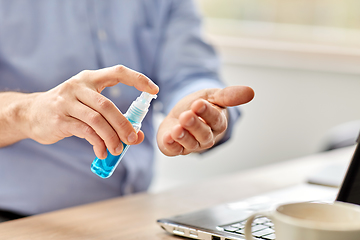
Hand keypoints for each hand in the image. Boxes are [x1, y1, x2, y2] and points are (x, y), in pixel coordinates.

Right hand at [22, 65, 158, 158]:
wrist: (30, 113)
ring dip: (112, 137)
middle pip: (107, 105)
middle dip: (124, 124)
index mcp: (90, 79)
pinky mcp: (59, 119)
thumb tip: (137, 136)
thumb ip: (112, 118)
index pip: (118, 72)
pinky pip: (85, 132)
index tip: (154, 90)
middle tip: (134, 139)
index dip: (138, 79)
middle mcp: (78, 86)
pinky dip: (98, 144)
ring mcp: (66, 102)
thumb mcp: (89, 106)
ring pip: (97, 120)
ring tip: (118, 150)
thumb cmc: (67, 109)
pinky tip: (102, 152)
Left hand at [157, 86, 253, 155]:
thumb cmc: (199, 106)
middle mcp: (206, 136)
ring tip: (176, 128)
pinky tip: (167, 137)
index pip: (215, 119)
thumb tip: (251, 92)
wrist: (181, 113)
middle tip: (186, 116)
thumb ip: (228, 95)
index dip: (207, 112)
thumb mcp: (212, 96)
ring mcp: (191, 144)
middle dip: (194, 125)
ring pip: (190, 144)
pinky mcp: (176, 148)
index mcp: (217, 123)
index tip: (198, 103)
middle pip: (203, 134)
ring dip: (183, 136)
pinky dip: (171, 145)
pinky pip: (174, 150)